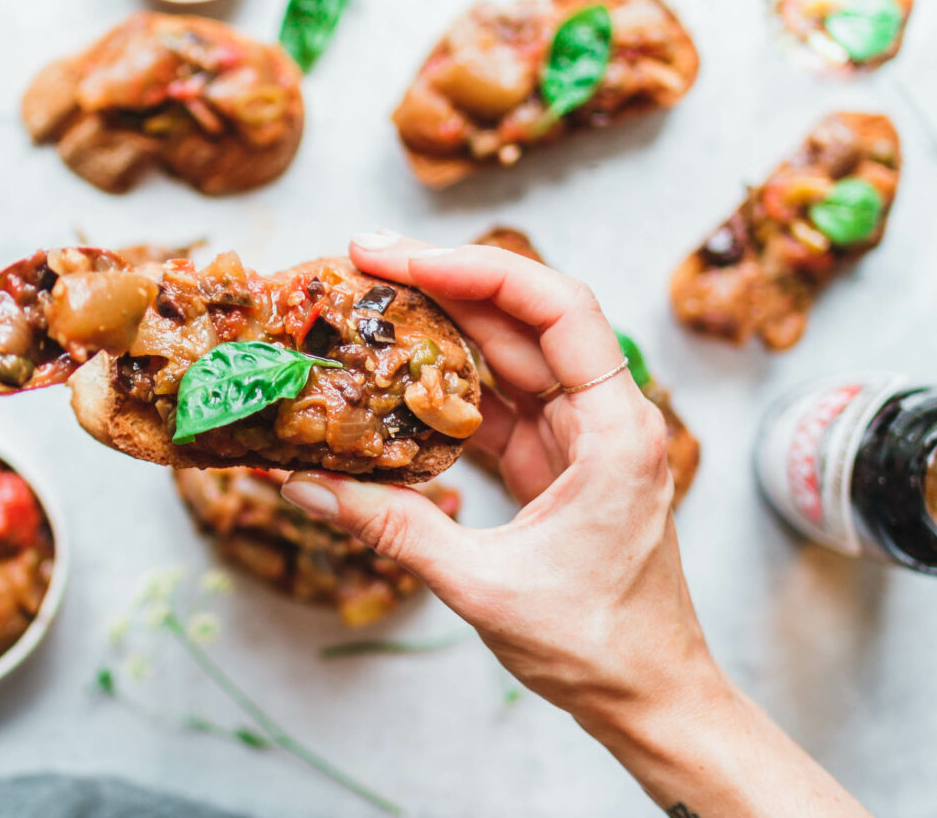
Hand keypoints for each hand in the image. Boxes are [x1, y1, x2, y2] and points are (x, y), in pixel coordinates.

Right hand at [281, 233, 869, 816]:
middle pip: (525, 320)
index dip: (478, 271)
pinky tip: (399, 378)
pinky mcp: (557, 465)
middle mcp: (606, 419)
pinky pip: (499, 406)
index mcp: (617, 431)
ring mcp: (580, 440)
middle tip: (363, 262)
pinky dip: (448, 390)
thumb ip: (394, 529)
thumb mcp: (485, 587)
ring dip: (443, 330)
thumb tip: (307, 488)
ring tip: (371, 306)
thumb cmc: (599, 647)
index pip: (556, 310)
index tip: (402, 259)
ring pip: (509, 358)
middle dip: (444, 284)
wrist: (650, 698)